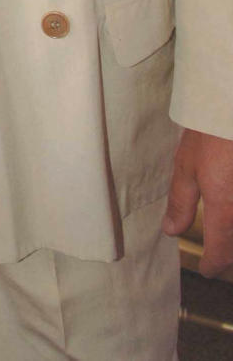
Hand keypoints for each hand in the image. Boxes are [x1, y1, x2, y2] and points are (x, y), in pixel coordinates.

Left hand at [163, 128, 232, 275]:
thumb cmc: (213, 131)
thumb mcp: (188, 164)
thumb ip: (181, 201)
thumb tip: (171, 230)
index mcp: (225, 209)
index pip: (221, 252)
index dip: (213, 263)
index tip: (207, 267)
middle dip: (229, 252)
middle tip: (220, 251)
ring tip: (225, 232)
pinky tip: (230, 199)